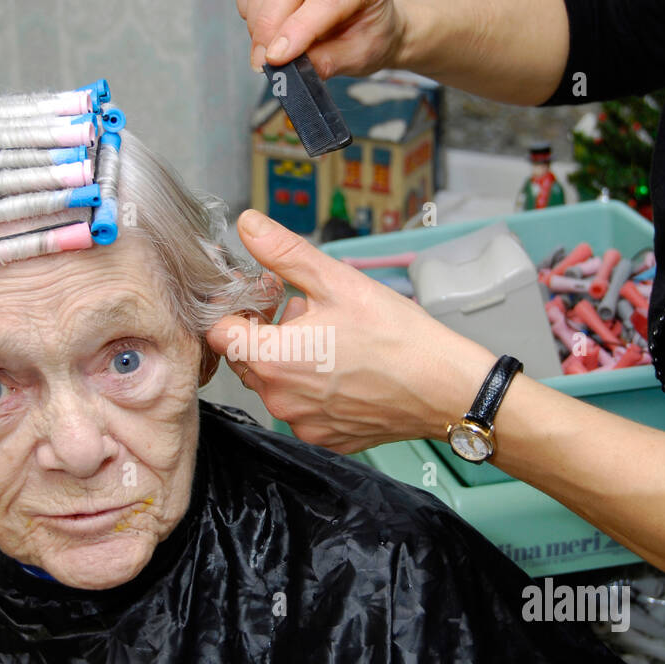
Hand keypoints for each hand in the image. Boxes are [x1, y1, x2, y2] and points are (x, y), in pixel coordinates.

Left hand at [207, 211, 495, 452]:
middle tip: (305, 311)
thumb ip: (283, 254)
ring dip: (289, 359)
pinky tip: (344, 369)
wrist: (444, 386)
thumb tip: (248, 226)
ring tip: (331, 339)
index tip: (264, 297)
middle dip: (265, 331)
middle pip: (245, 358)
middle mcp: (279, 398)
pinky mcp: (325, 438)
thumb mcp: (337, 280)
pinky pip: (302, 408)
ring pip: (275, 383)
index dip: (236, 308)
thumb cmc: (397, 335)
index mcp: (272, 358)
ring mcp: (302, 423)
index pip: (219, 333)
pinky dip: (313, 388)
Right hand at [236, 0, 404, 78]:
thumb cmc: (368, 36)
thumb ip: (324, 62)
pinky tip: (264, 27)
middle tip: (263, 62)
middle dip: (268, 25)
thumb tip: (288, 69)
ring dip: (256, 20)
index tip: (276, 58)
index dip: (297, 29)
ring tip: (268, 50)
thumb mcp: (356, 57)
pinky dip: (249, 8)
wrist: (369, 22)